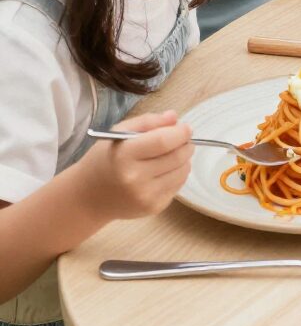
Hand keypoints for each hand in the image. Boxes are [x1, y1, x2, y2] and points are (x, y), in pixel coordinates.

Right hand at [75, 111, 193, 221]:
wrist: (88, 197)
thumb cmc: (105, 160)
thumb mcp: (119, 133)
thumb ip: (148, 122)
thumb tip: (174, 117)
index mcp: (124, 155)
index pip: (164, 141)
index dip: (180, 133)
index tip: (185, 128)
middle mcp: (135, 177)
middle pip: (177, 156)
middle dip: (186, 144)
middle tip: (183, 140)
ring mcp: (145, 195)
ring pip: (183, 171)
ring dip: (184, 160)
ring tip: (172, 155)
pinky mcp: (153, 207)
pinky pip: (178, 186)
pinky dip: (177, 175)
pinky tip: (163, 172)